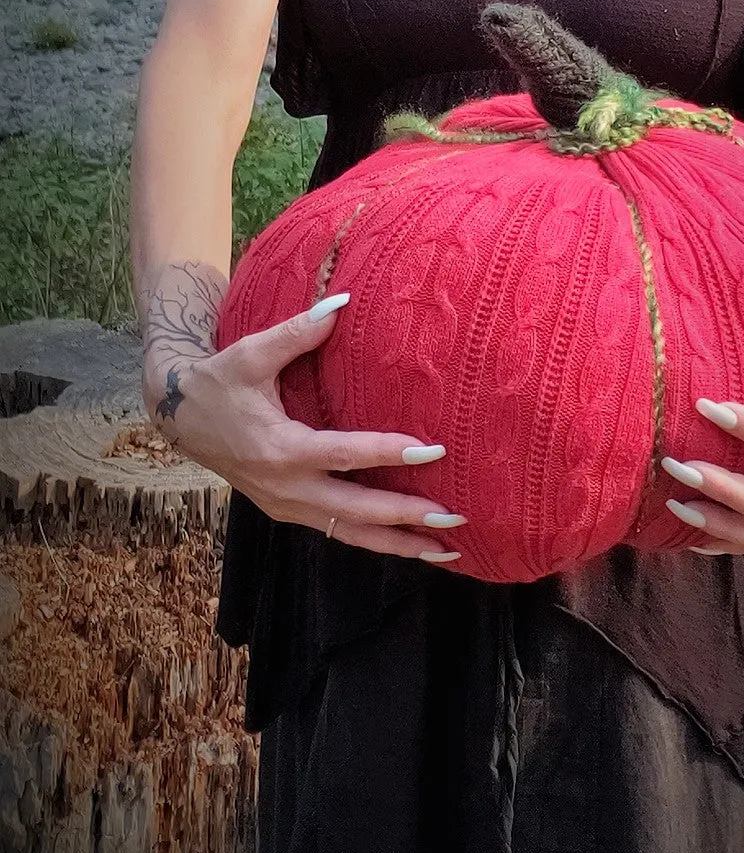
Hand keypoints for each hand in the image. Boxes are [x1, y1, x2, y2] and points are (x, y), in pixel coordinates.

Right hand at [145, 296, 465, 561]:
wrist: (181, 418)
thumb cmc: (219, 382)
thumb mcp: (251, 353)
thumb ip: (297, 332)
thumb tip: (342, 301)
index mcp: (279, 449)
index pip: (343, 455)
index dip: (387, 453)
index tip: (431, 450)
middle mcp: (285, 488)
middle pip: (355, 511)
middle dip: (406, 518)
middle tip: (454, 515)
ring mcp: (286, 506)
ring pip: (350, 533)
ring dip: (398, 544)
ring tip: (447, 551)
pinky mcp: (289, 512)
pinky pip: (339, 531)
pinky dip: (375, 541)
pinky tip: (411, 544)